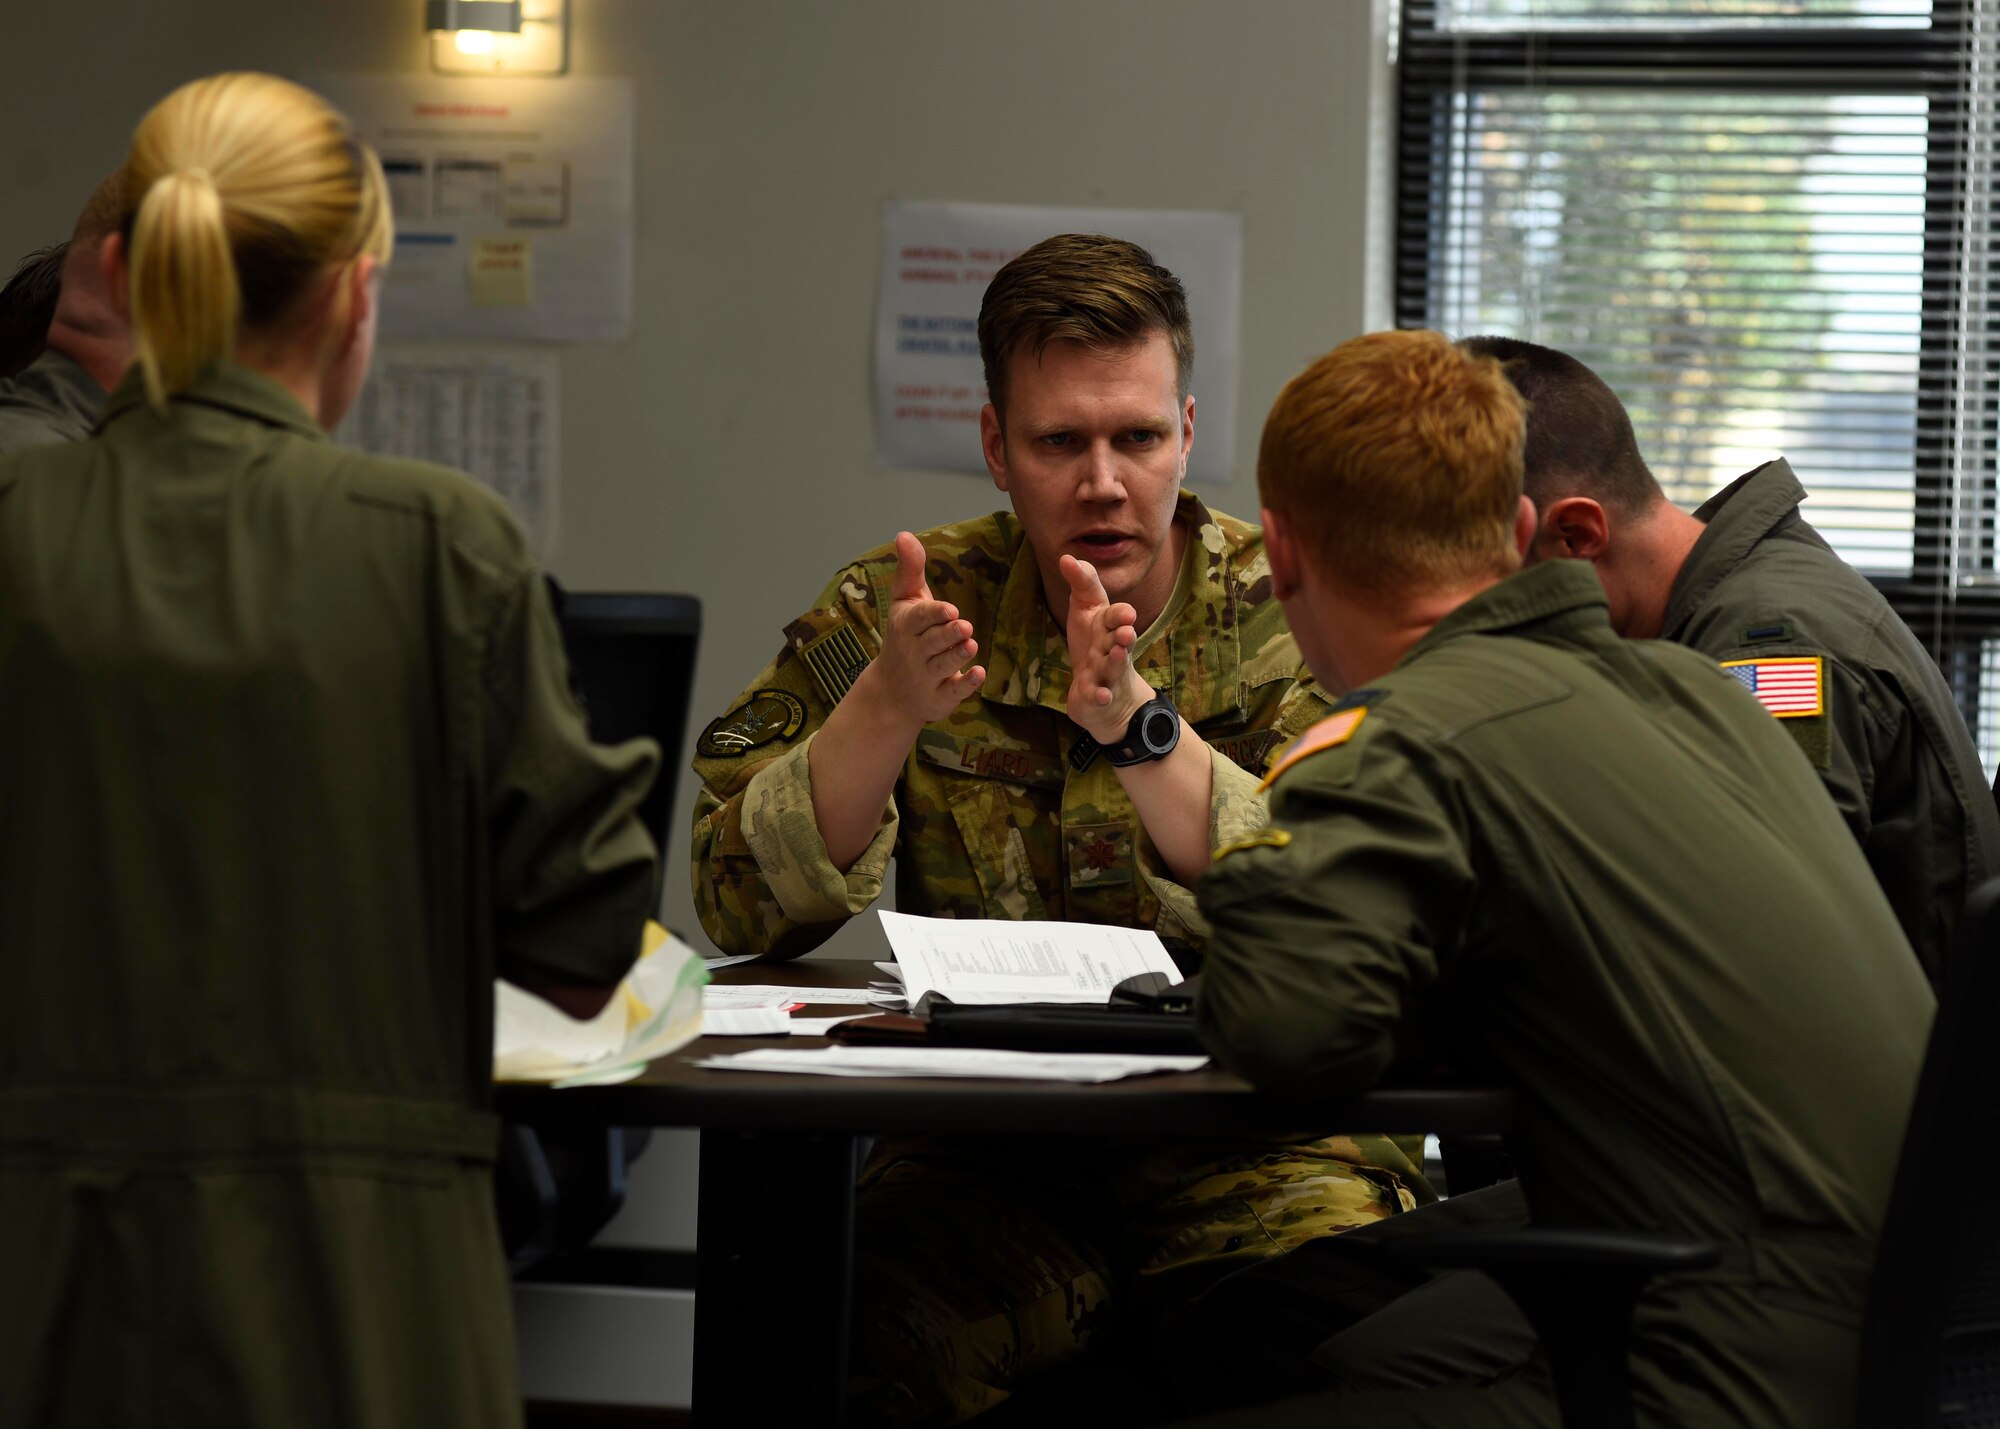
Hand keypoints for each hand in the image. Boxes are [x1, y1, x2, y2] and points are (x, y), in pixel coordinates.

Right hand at [854, 532, 984, 726]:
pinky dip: (966, 685)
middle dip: (949, 635)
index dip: (934, 614)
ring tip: (969, 643)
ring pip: (944, 666)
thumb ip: (909, 569)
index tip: (950, 609)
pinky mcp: (940, 698)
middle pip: (934, 642)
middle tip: (964, 626)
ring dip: (958, 656)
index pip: (920, 619)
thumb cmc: (905, 637)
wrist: (890, 693)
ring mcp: (927, 678)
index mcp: (907, 627)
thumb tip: (903, 534)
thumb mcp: (904, 602)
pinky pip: (954, 692)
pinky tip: (979, 674)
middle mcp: (915, 653)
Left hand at [1060, 553, 1151, 741]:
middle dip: (1125, 637)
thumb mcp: (1086, 609)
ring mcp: (1107, 674)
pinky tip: (1100, 695)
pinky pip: (1099, 695)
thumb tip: (1066, 556)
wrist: (1102, 690)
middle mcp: (1112, 648)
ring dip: (1116, 661)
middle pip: (1121, 642)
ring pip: (1113, 667)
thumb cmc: (1094, 643)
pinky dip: (1100, 695)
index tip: (1127, 613)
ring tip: (1118, 654)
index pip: (1116, 617)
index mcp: (1109, 626)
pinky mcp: (1097, 695)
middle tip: (1128, 632)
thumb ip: (1081, 583)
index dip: (1121, 615)